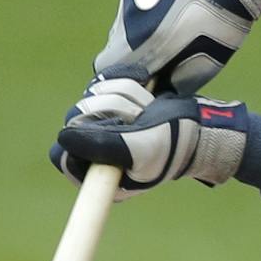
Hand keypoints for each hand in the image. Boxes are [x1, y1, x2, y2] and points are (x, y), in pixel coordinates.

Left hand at [50, 78, 248, 193]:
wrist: (197, 125)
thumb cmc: (172, 143)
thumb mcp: (138, 148)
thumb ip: (102, 145)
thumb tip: (64, 136)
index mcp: (98, 176)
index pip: (63, 156)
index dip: (82, 139)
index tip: (112, 131)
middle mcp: (95, 153)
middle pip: (75, 120)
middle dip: (111, 112)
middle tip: (138, 120)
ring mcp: (101, 128)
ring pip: (90, 98)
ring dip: (123, 98)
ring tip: (146, 111)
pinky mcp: (110, 105)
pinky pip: (102, 84)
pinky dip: (125, 84)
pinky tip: (144, 96)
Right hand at [94, 0, 260, 95]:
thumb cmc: (221, 23)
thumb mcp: (203, 66)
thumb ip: (174, 82)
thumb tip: (160, 88)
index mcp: (139, 43)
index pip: (109, 69)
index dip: (124, 78)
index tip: (144, 81)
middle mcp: (126, 18)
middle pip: (116, 47)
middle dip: (133, 55)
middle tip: (162, 56)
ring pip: (124, 24)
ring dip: (139, 32)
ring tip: (170, 27)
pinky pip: (131, 3)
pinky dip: (145, 10)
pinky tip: (169, 5)